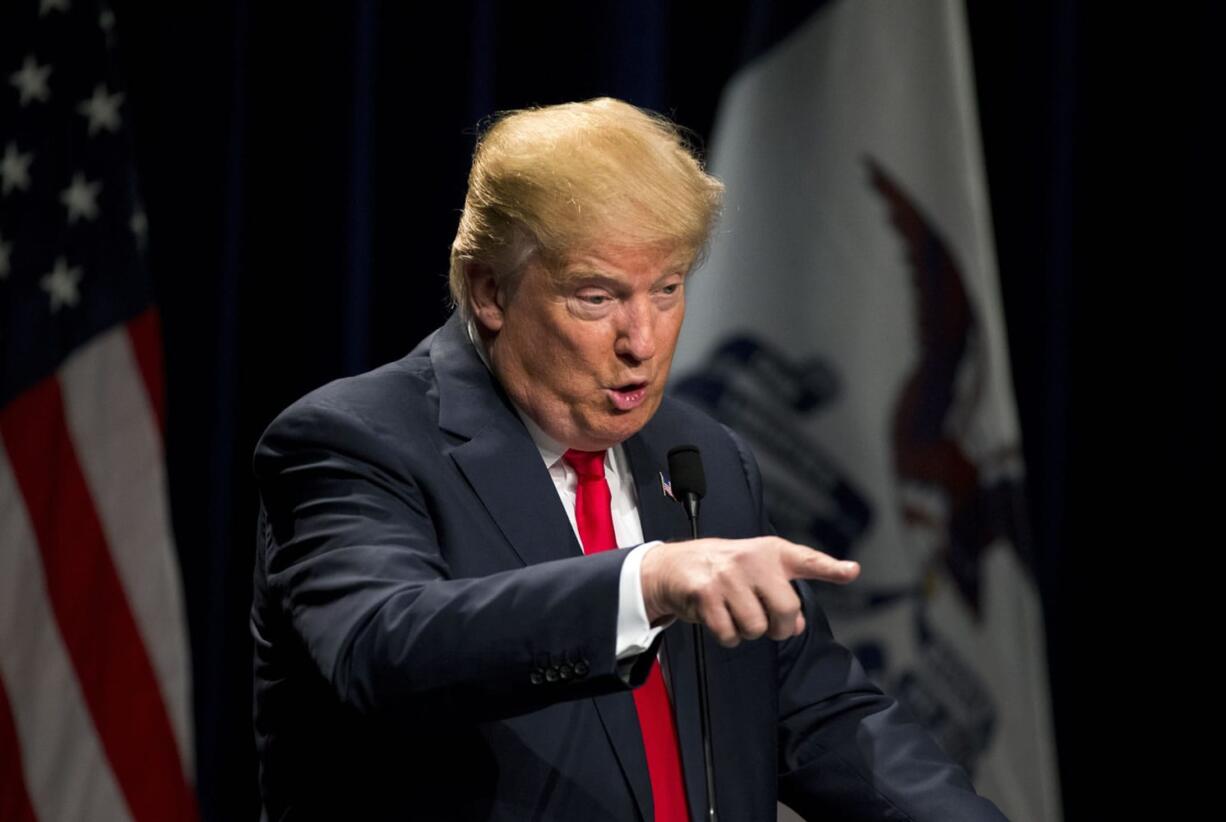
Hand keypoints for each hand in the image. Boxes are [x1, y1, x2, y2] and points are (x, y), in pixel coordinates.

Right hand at [638, 537, 859, 645]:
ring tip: (734, 614)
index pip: (807, 559)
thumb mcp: (755, 575)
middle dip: (778, 627)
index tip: (852, 571)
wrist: (673, 566)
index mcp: (771, 552)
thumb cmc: (722, 571)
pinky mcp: (707, 593)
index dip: (831, 568)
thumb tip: (797, 625)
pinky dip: (727, 637)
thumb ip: (781, 595)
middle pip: (787, 610)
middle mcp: (753, 559)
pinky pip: (730, 634)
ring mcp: (729, 575)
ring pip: (757, 627)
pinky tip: (718, 619)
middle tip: (764, 622)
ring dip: (747, 632)